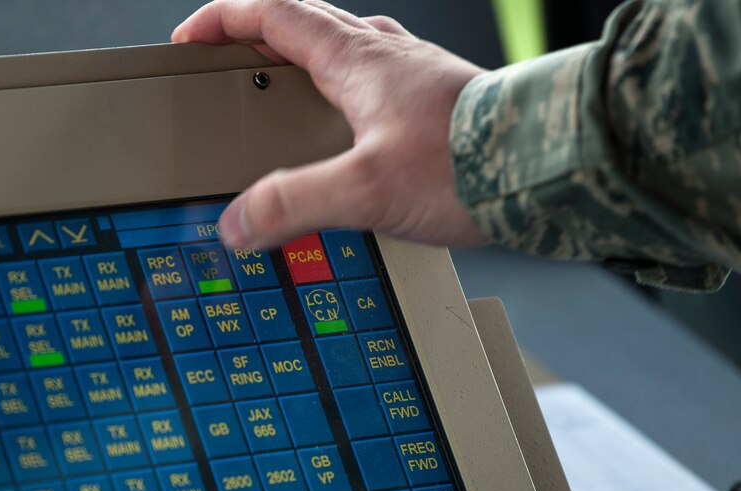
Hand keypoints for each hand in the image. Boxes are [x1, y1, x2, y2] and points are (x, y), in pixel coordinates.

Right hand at [172, 0, 490, 249]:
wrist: (549, 169)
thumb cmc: (471, 165)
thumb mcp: (365, 190)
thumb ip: (294, 204)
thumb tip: (238, 221)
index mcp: (358, 63)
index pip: (274, 16)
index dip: (224, 20)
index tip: (190, 39)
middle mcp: (387, 58)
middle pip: (307, 21)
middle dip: (256, 33)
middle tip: (227, 56)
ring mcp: (416, 76)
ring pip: (345, 45)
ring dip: (305, 53)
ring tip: (283, 83)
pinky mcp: (440, 102)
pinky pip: (378, 75)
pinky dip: (347, 85)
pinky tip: (354, 121)